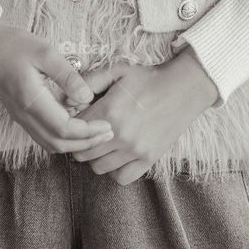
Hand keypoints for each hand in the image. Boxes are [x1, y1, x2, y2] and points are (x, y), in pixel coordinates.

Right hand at [0, 12, 115, 156]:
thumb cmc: (12, 44)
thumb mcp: (44, 51)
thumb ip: (67, 75)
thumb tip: (87, 97)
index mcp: (31, 99)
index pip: (64, 129)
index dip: (89, 132)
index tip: (107, 125)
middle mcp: (24, 115)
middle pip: (58, 144)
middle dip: (86, 143)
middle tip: (109, 133)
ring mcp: (20, 117)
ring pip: (50, 143)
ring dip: (74, 144)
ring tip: (96, 132)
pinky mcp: (19, 115)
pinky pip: (43, 135)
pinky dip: (62, 137)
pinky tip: (75, 123)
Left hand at [69, 48, 219, 185]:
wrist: (182, 89)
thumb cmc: (147, 79)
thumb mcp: (117, 71)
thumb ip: (89, 82)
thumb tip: (66, 98)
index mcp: (109, 111)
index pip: (74, 130)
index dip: (71, 124)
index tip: (78, 119)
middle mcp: (120, 135)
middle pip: (82, 153)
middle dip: (81, 142)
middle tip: (88, 133)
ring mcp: (135, 150)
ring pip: (98, 167)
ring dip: (96, 157)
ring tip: (103, 143)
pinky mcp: (148, 160)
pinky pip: (121, 177)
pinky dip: (115, 170)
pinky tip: (117, 156)